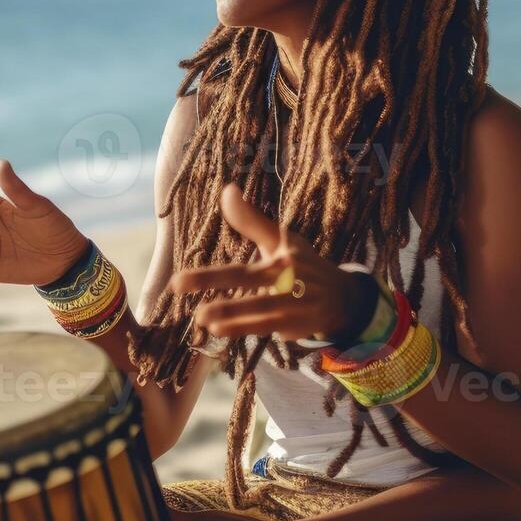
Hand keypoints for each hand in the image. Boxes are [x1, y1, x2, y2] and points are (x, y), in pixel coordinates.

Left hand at [169, 184, 375, 342]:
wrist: (343, 297)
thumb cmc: (304, 264)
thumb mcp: (281, 240)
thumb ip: (250, 221)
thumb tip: (227, 189)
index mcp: (283, 262)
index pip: (241, 272)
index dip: (209, 277)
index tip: (177, 282)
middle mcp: (290, 285)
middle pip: (253, 294)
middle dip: (225, 304)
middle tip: (194, 312)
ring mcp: (294, 310)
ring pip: (261, 317)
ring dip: (234, 321)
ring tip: (204, 321)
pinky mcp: (296, 328)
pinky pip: (268, 330)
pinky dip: (246, 331)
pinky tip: (221, 331)